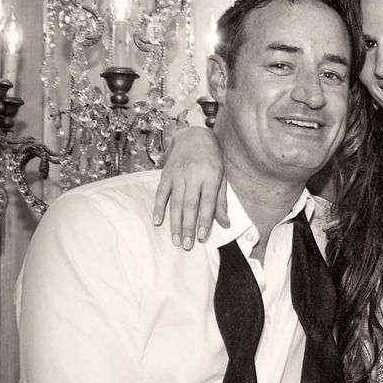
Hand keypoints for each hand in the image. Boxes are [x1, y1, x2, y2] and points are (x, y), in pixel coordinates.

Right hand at [153, 126, 228, 246]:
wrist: (195, 137)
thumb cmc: (212, 160)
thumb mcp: (222, 178)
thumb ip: (221, 201)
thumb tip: (225, 224)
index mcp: (211, 176)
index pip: (207, 202)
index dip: (205, 221)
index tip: (202, 237)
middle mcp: (194, 176)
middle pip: (190, 205)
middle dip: (188, 227)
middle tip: (186, 245)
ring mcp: (178, 175)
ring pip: (175, 202)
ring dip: (175, 223)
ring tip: (175, 240)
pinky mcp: (166, 174)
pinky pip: (161, 193)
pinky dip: (158, 208)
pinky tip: (157, 222)